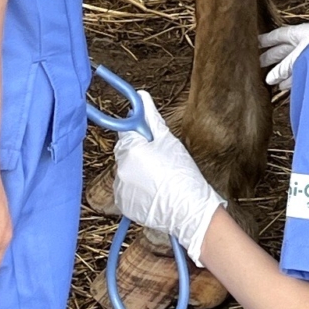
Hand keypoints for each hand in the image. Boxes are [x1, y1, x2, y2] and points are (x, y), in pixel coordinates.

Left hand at [112, 93, 226, 264]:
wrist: (189, 210)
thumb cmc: (183, 176)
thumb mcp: (170, 142)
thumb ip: (152, 119)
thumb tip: (142, 97)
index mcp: (131, 151)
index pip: (126, 131)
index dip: (138, 131)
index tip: (148, 134)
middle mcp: (121, 169)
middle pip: (126, 151)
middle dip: (139, 151)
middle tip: (160, 157)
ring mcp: (120, 188)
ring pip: (127, 170)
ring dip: (138, 169)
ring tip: (160, 176)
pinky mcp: (123, 204)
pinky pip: (127, 188)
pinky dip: (137, 186)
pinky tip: (155, 189)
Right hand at [261, 21, 308, 90]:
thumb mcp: (299, 56)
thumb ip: (284, 67)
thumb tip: (270, 78)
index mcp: (298, 33)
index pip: (277, 36)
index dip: (265, 40)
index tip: (253, 43)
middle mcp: (304, 42)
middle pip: (283, 50)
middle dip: (270, 57)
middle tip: (256, 64)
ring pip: (291, 62)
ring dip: (281, 71)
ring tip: (268, 79)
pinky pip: (301, 71)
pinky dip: (292, 78)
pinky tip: (284, 86)